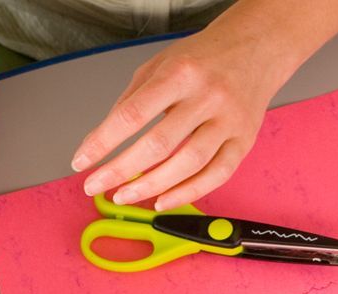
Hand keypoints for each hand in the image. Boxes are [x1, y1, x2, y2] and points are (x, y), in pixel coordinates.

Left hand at [71, 24, 286, 209]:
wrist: (255, 49)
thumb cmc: (203, 58)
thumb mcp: (159, 64)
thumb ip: (133, 99)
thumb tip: (104, 141)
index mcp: (180, 73)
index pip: (133, 115)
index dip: (103, 142)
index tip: (82, 161)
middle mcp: (207, 97)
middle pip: (158, 145)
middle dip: (120, 171)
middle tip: (96, 186)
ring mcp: (229, 121)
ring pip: (188, 165)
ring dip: (151, 187)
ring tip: (124, 195)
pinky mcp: (245, 141)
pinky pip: (216, 175)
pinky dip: (187, 193)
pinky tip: (162, 200)